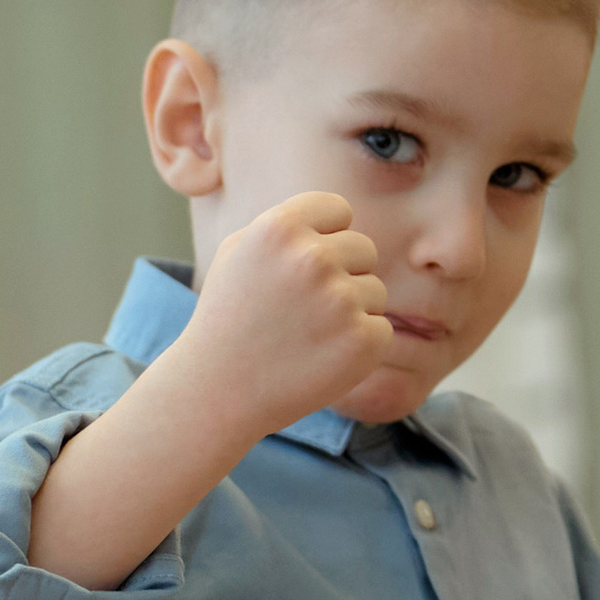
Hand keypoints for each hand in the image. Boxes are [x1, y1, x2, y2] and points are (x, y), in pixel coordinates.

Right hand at [174, 192, 390, 438]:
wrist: (217, 390)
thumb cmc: (227, 319)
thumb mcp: (237, 253)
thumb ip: (285, 225)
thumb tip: (335, 216)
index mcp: (280, 228)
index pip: (338, 209)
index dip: (325, 237)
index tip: (303, 267)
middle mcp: (312, 257)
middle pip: (363, 249)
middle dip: (341, 275)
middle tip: (302, 310)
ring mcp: (340, 300)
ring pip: (375, 291)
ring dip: (351, 312)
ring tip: (307, 336)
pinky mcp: (362, 339)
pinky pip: (381, 329)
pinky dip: (359, 346)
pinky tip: (321, 358)